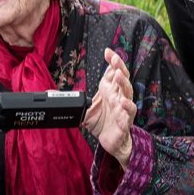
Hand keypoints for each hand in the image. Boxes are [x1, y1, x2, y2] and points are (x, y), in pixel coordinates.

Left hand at [82, 49, 136, 169]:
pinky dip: (128, 106)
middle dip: (119, 67)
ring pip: (127, 92)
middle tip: (115, 58)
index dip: (112, 61)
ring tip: (119, 75)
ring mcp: (123, 108)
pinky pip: (129, 113)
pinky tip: (124, 101)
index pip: (113, 72)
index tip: (107, 52)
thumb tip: (64, 90)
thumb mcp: (90, 106)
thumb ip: (84, 96)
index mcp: (110, 91)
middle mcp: (118, 97)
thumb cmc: (103, 123)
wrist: (110, 142)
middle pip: (122, 79)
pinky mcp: (125, 121)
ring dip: (124, 83)